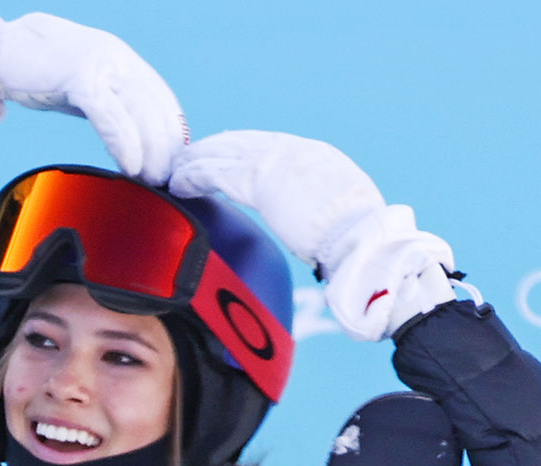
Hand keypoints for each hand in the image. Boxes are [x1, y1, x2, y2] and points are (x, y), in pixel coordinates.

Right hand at [0, 6, 186, 183]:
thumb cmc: (34, 72)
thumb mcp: (81, 89)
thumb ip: (107, 105)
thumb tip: (130, 140)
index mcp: (121, 59)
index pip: (160, 99)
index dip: (171, 134)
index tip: (174, 166)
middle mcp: (116, 56)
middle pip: (155, 107)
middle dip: (165, 148)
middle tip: (169, 181)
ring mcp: (100, 62)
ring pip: (138, 112)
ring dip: (150, 150)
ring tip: (154, 179)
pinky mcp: (80, 75)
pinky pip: (111, 115)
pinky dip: (124, 142)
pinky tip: (131, 166)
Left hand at [170, 130, 453, 340]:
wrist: (365, 242)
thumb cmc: (360, 247)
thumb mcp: (341, 219)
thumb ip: (319, 214)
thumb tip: (313, 231)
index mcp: (319, 159)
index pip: (270, 148)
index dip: (241, 153)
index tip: (221, 158)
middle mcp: (298, 151)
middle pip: (243, 143)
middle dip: (214, 151)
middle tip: (188, 161)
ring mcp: (281, 161)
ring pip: (224, 154)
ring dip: (197, 162)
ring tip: (174, 173)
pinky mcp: (263, 180)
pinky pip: (217, 173)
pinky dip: (194, 177)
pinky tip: (178, 184)